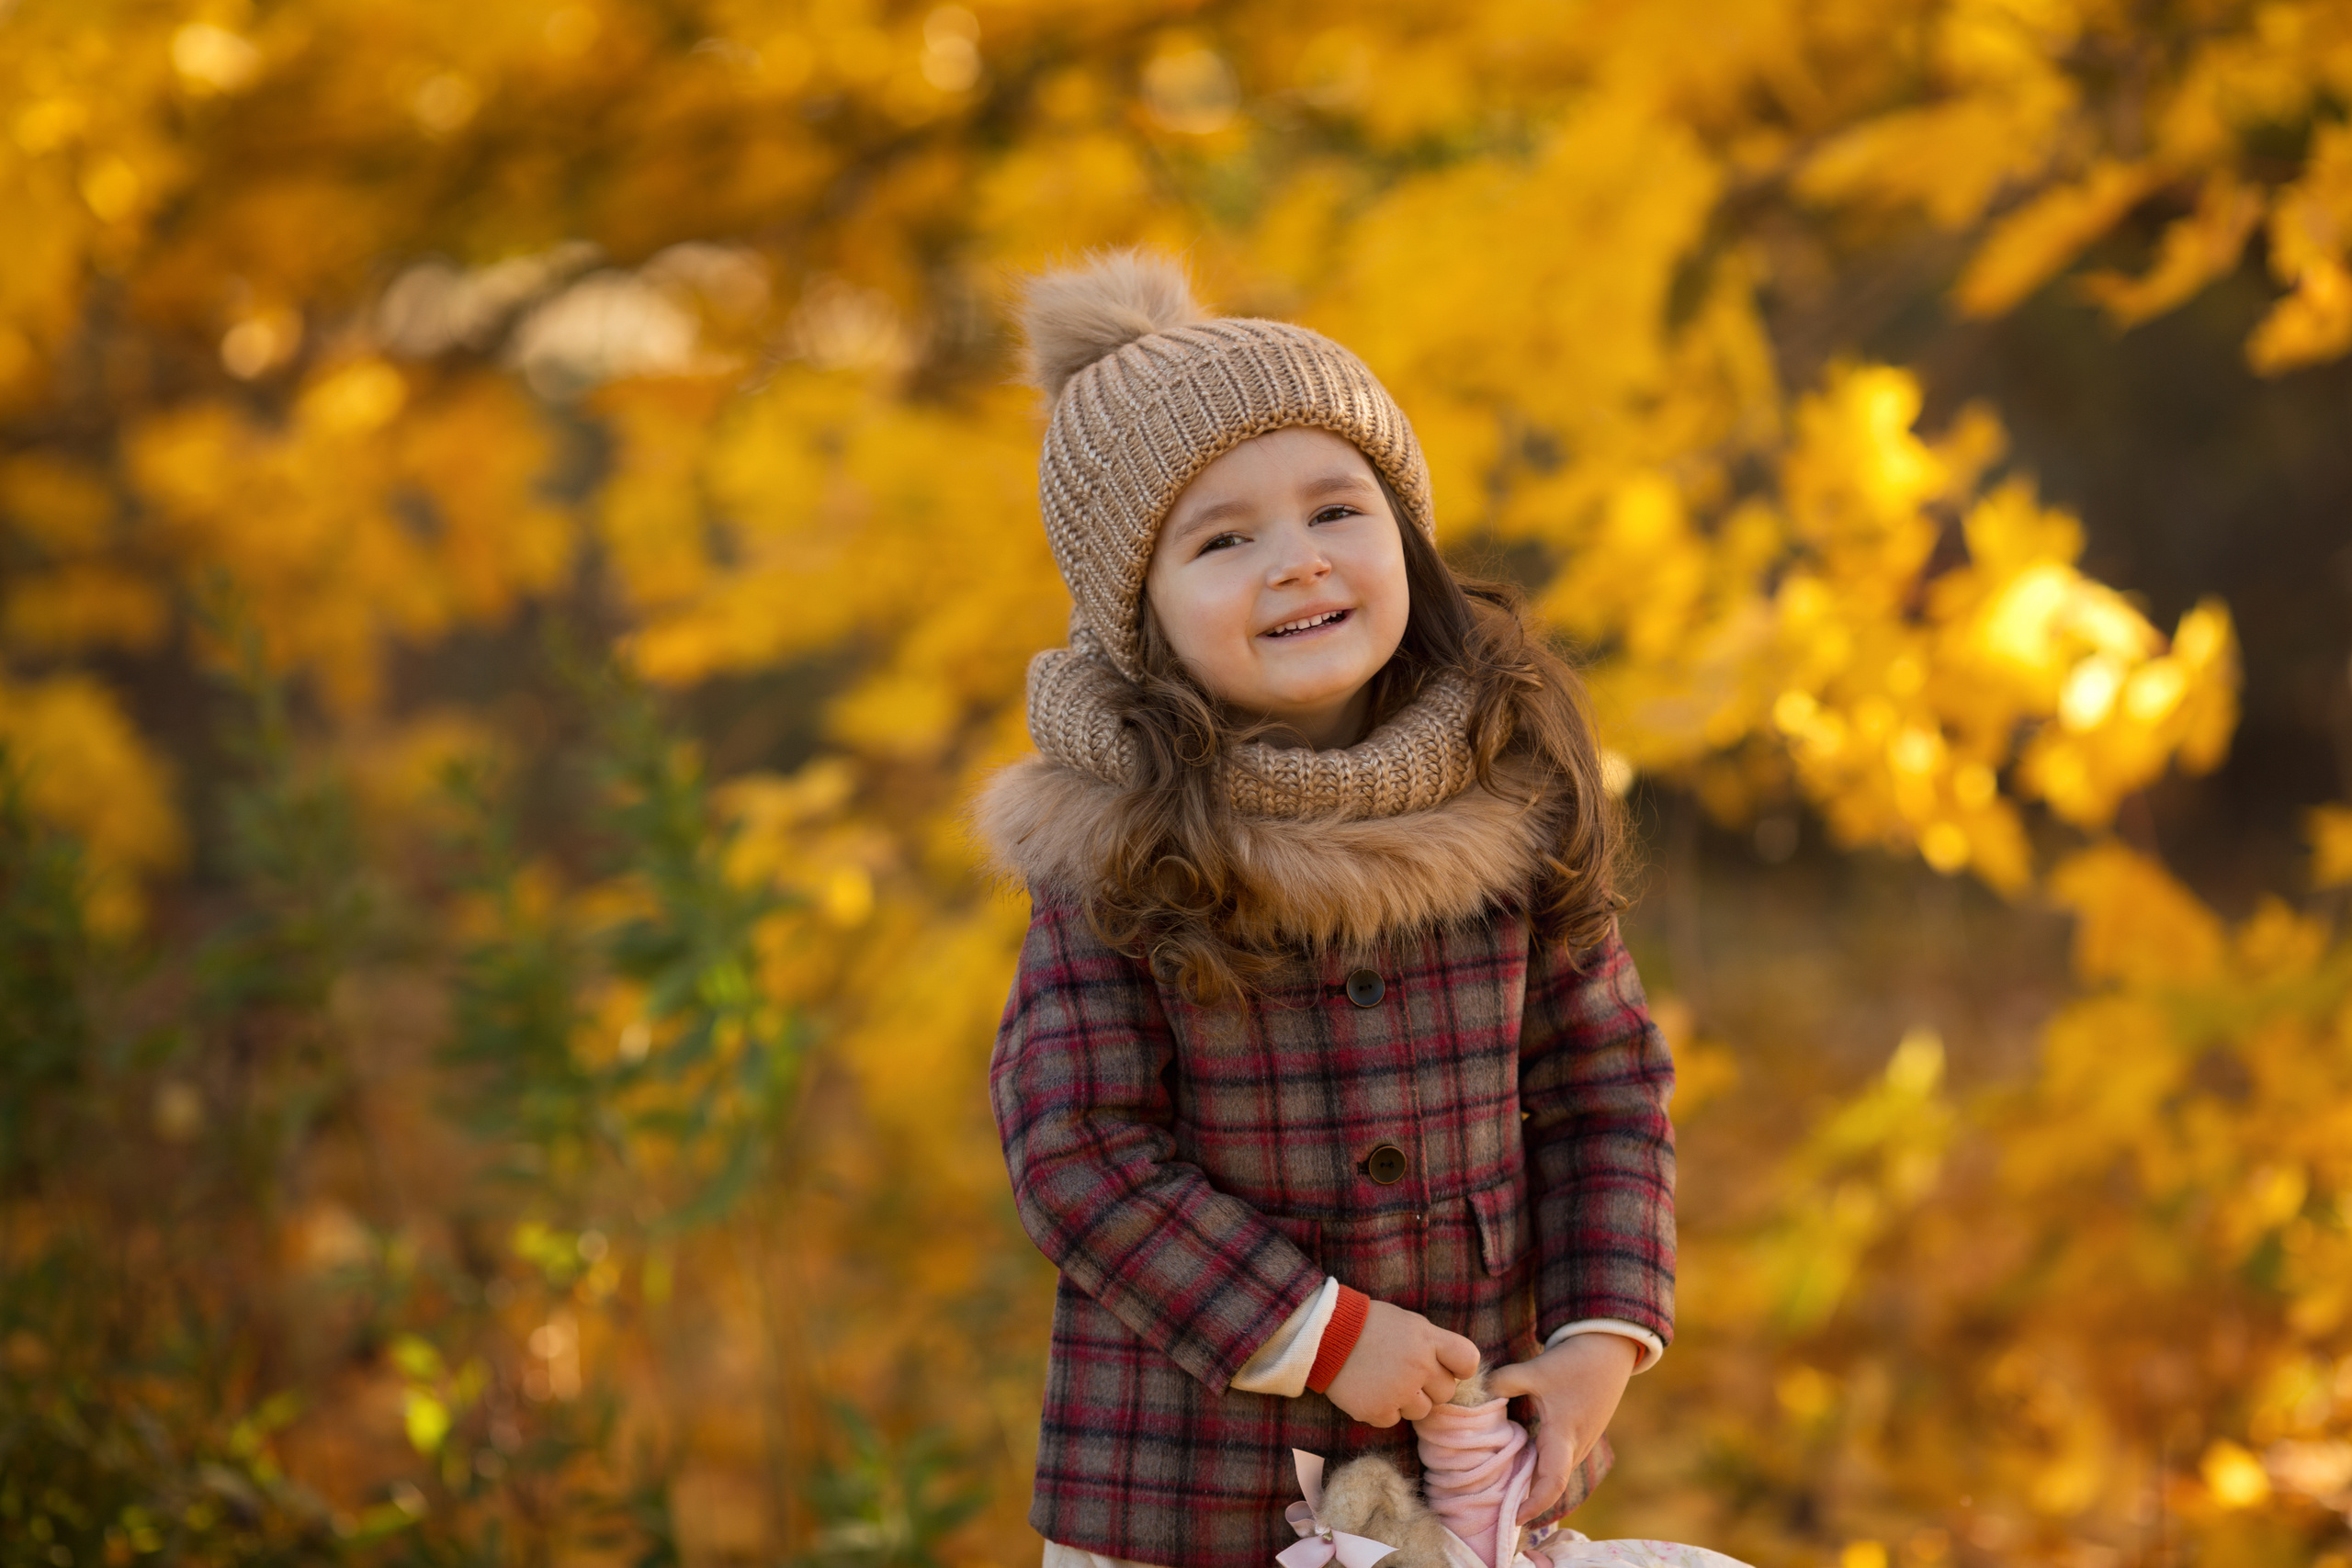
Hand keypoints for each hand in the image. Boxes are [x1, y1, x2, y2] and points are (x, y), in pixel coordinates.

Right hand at [1323, 1300, 1481, 1426]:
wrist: (1325, 1333)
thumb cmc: (1368, 1324)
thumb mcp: (1408, 1322)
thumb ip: (1432, 1344)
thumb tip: (1451, 1369)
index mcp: (1429, 1340)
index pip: (1468, 1361)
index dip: (1460, 1368)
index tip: (1448, 1368)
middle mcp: (1419, 1366)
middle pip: (1446, 1392)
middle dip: (1430, 1386)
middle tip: (1405, 1373)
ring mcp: (1399, 1391)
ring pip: (1422, 1411)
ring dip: (1407, 1401)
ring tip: (1384, 1380)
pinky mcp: (1377, 1410)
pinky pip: (1393, 1420)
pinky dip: (1382, 1410)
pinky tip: (1368, 1390)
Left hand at [1484, 1334, 1638, 1522]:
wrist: (1607, 1353)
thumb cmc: (1574, 1362)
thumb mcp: (1535, 1369)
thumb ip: (1503, 1382)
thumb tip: (1475, 1395)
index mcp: (1564, 1435)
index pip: (1552, 1481)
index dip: (1535, 1504)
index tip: (1515, 1517)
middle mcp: (1575, 1446)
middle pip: (1550, 1484)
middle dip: (1528, 1500)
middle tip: (1497, 1510)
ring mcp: (1579, 1443)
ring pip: (1554, 1473)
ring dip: (1533, 1484)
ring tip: (1503, 1492)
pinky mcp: (1579, 1436)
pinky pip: (1558, 1462)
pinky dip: (1540, 1469)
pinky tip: (1519, 1466)